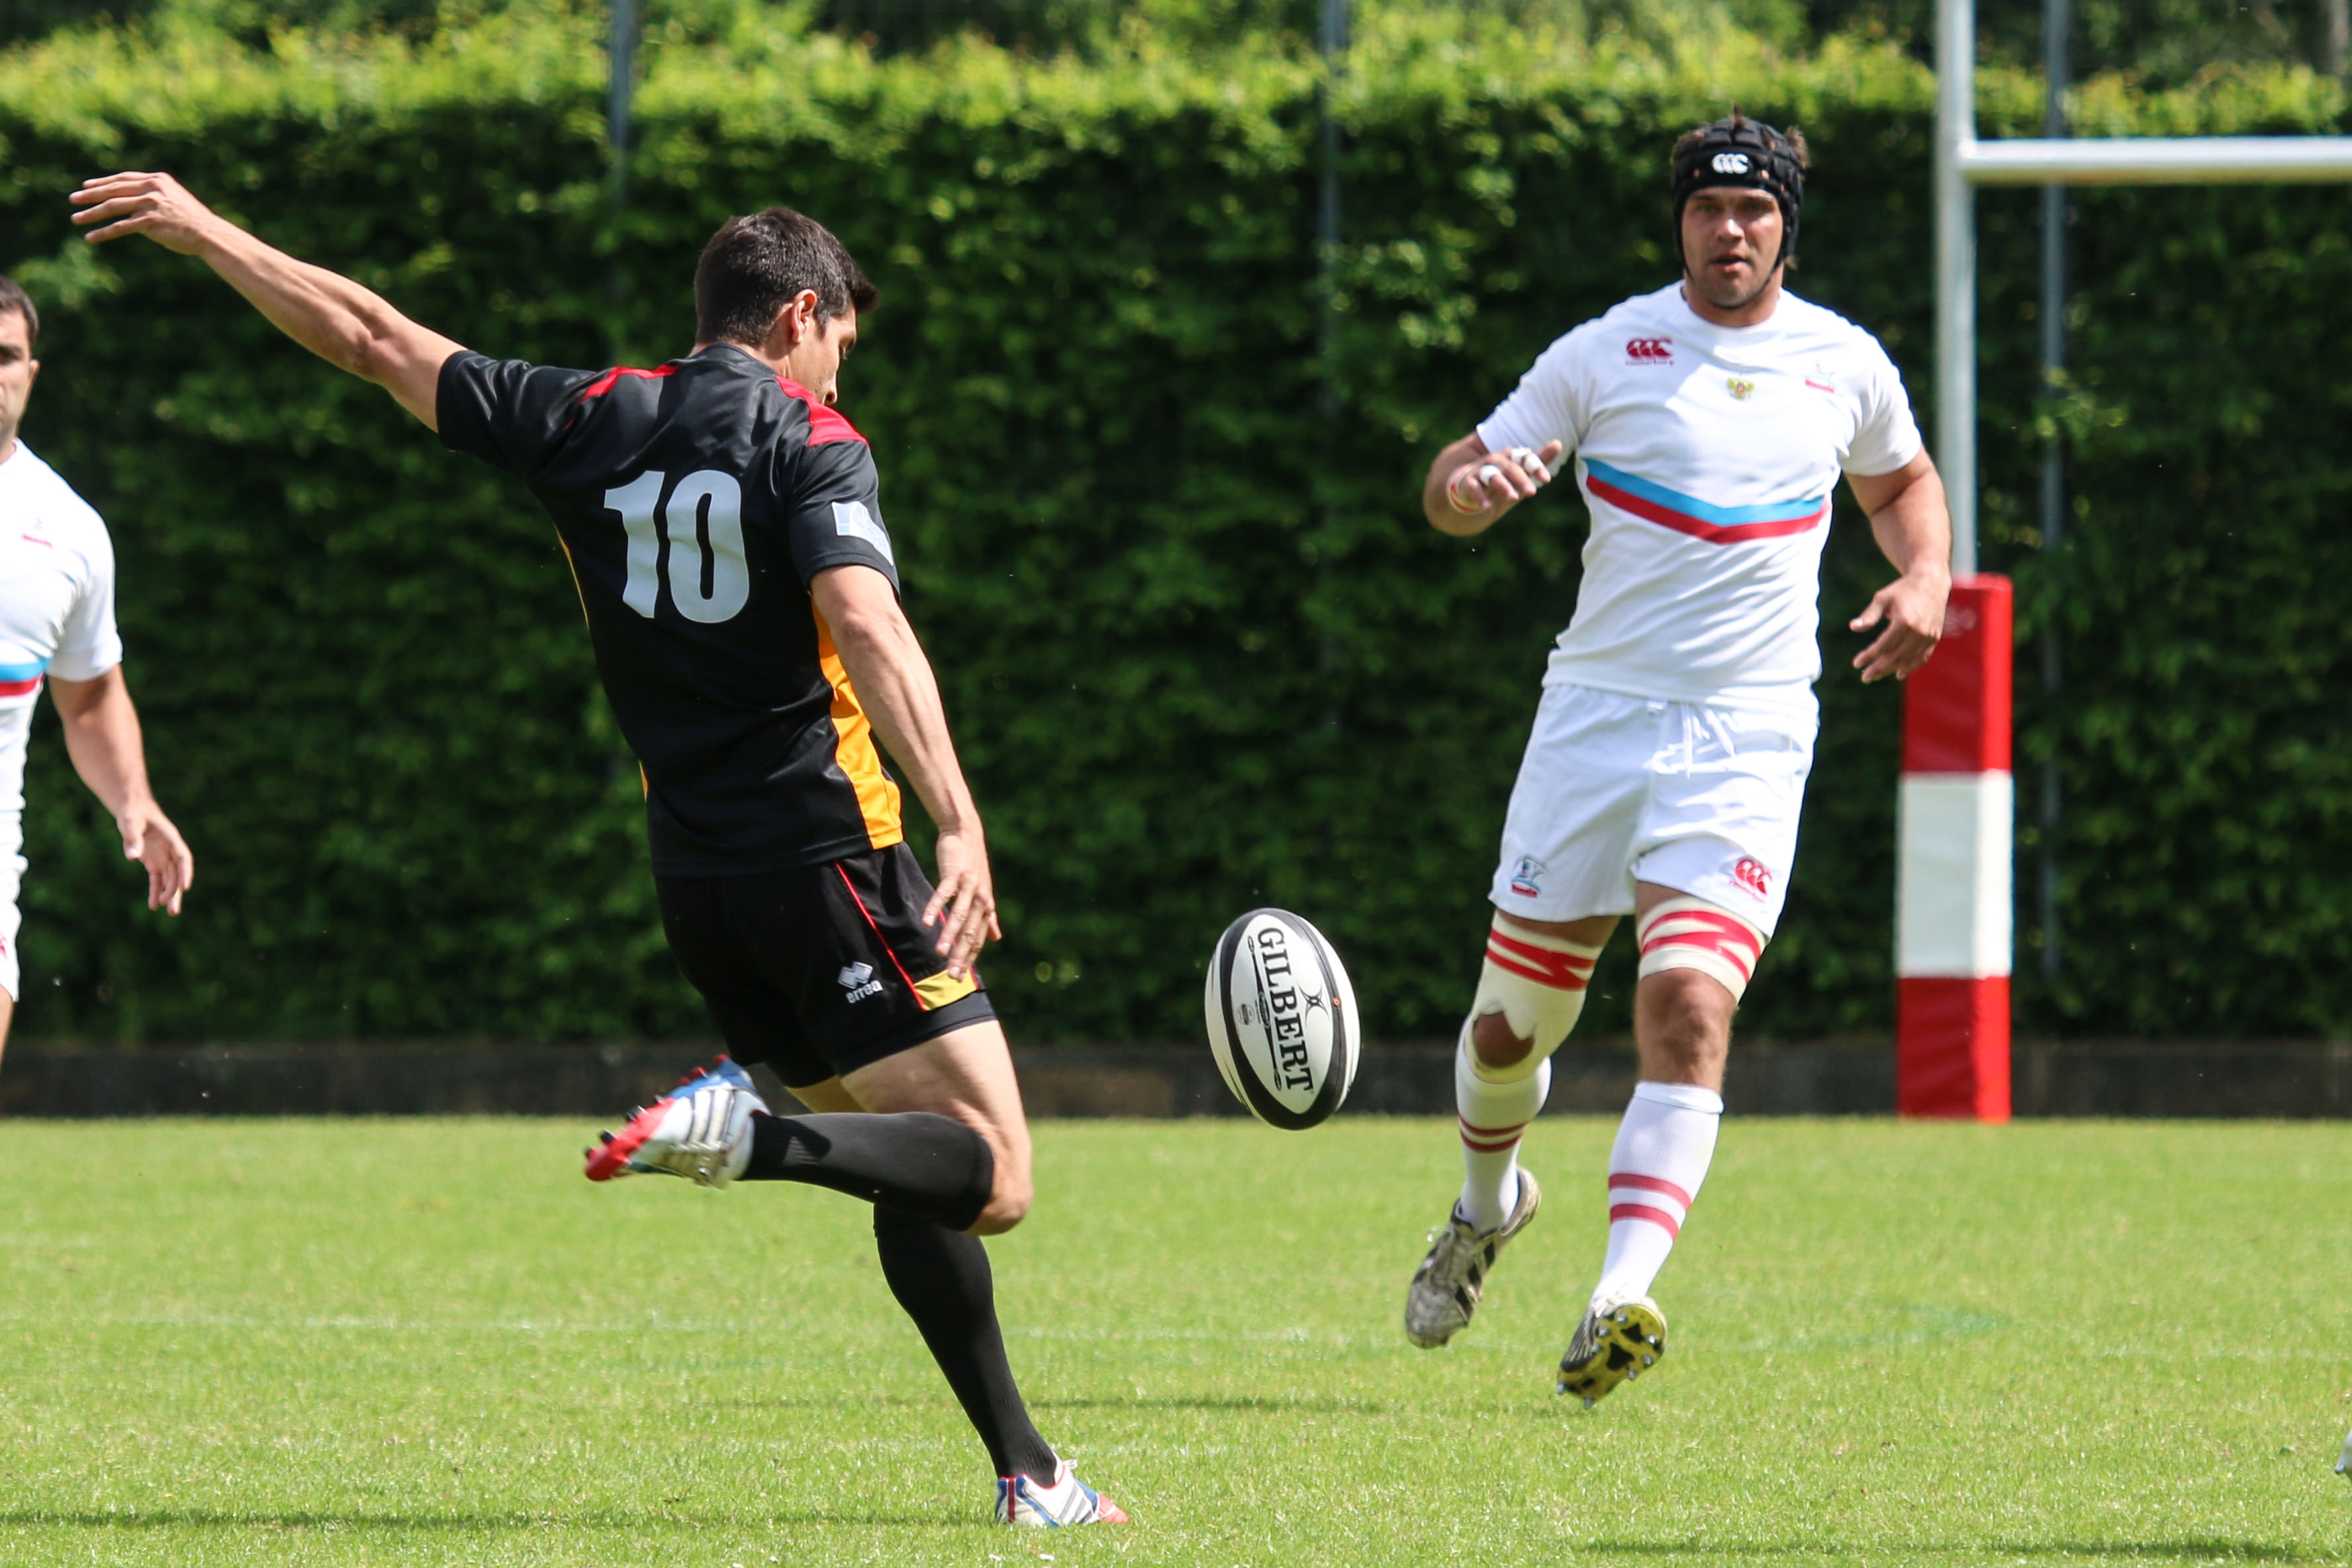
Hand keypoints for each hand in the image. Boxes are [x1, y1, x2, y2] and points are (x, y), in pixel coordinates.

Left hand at [70, 172, 228, 253]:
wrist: (210, 234)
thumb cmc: (194, 221)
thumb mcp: (174, 200)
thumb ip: (154, 197)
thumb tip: (133, 204)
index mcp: (157, 180)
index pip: (123, 178)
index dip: (103, 182)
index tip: (86, 186)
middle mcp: (152, 188)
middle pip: (114, 189)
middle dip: (90, 195)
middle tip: (73, 199)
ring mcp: (150, 204)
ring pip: (113, 206)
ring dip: (92, 213)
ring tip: (76, 219)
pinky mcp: (150, 222)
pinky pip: (121, 227)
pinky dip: (104, 233)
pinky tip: (91, 237)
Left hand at [117, 800, 192, 914]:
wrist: (133, 810)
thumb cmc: (134, 813)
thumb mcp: (131, 823)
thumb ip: (132, 839)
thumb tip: (132, 857)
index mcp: (171, 839)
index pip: (183, 858)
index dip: (185, 872)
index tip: (185, 887)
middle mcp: (170, 851)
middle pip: (177, 874)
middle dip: (175, 891)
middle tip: (172, 909)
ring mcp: (163, 857)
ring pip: (169, 879)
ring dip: (169, 894)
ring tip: (170, 912)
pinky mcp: (153, 862)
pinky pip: (157, 879)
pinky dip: (155, 891)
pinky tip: (153, 905)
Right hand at [922, 824, 1001, 979]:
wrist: (966, 833)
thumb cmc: (973, 866)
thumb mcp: (983, 893)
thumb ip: (988, 917)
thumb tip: (996, 938)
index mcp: (986, 907)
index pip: (978, 939)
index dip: (968, 958)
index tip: (957, 976)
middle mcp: (981, 899)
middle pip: (970, 932)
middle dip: (960, 955)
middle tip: (951, 975)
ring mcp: (969, 886)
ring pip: (959, 916)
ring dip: (948, 935)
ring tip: (938, 953)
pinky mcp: (955, 874)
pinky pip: (944, 894)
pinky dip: (935, 907)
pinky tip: (926, 922)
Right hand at [1446, 440, 1564, 515]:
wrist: (1468, 491)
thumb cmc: (1499, 481)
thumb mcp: (1520, 474)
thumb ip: (1537, 461)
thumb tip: (1558, 443)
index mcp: (1508, 458)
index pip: (1523, 458)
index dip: (1535, 467)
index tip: (1547, 480)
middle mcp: (1494, 462)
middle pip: (1507, 466)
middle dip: (1520, 478)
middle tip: (1532, 492)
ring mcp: (1479, 472)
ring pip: (1490, 475)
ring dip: (1502, 485)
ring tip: (1514, 498)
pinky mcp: (1466, 484)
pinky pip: (1472, 488)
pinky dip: (1479, 496)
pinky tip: (1486, 506)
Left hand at [1849, 570, 1948, 682]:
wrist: (1931, 582)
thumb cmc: (1902, 590)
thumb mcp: (1882, 598)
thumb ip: (1869, 615)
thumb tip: (1853, 627)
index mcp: (1904, 621)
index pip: (1883, 646)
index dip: (1869, 656)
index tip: (1856, 664)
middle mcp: (1919, 631)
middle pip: (1895, 657)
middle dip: (1878, 669)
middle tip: (1865, 678)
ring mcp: (1929, 635)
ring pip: (1908, 660)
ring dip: (1891, 670)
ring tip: (1876, 676)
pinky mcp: (1935, 637)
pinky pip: (1923, 657)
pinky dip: (1911, 667)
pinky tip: (1898, 674)